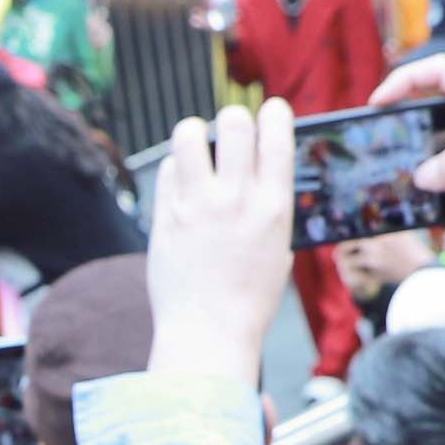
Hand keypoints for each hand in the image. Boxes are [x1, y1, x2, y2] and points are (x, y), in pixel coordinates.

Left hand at [141, 104, 297, 383]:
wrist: (209, 334)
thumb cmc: (249, 298)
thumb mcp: (279, 248)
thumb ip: (270, 206)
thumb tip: (263, 170)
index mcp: (274, 207)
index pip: (276, 135)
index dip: (274, 113)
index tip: (271, 110)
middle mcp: (235, 199)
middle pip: (234, 121)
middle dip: (234, 119)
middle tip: (230, 132)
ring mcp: (196, 206)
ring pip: (189, 134)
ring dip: (195, 133)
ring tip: (197, 146)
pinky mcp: (165, 217)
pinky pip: (168, 168)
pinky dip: (177, 167)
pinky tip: (183, 182)